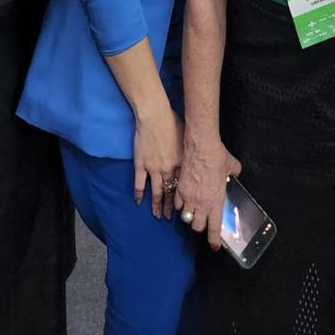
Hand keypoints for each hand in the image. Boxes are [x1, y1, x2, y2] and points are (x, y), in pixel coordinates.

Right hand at [132, 102, 182, 219]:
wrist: (155, 116)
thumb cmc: (172, 123)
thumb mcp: (186, 138)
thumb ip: (189, 152)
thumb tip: (196, 160)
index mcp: (181, 163)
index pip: (182, 185)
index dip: (183, 198)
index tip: (184, 208)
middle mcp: (168, 169)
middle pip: (169, 192)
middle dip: (170, 207)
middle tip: (170, 218)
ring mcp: (153, 168)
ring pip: (155, 191)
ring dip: (156, 205)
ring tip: (157, 216)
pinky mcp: (141, 164)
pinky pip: (139, 183)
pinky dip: (139, 194)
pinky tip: (138, 202)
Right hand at [175, 132, 240, 249]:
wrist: (201, 148)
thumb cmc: (217, 157)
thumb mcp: (231, 166)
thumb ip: (233, 173)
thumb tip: (235, 172)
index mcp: (215, 202)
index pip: (214, 228)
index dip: (213, 240)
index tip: (214, 246)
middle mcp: (201, 204)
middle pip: (196, 226)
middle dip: (200, 226)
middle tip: (203, 220)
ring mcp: (188, 198)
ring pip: (185, 217)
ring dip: (189, 216)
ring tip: (192, 210)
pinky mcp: (179, 189)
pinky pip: (177, 204)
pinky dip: (179, 205)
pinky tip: (183, 200)